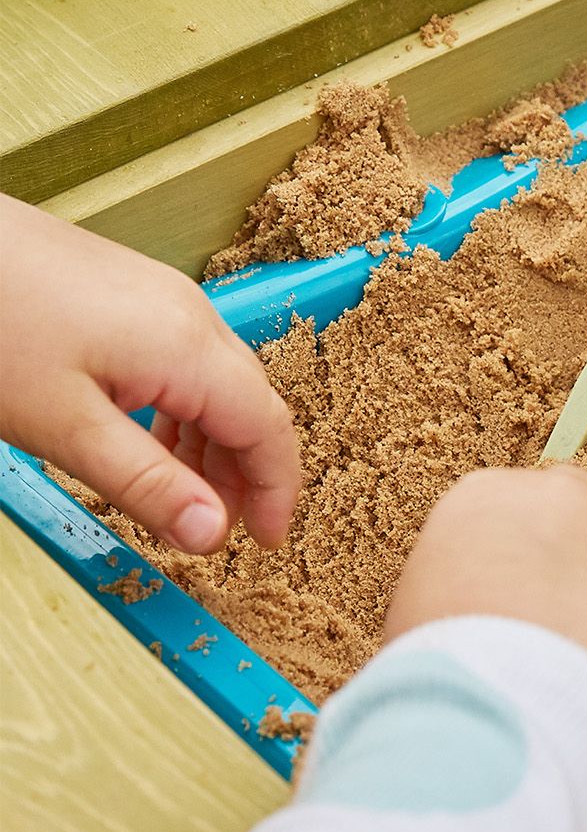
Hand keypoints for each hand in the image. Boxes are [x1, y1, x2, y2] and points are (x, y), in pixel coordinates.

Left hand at [0, 194, 299, 552]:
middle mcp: (191, 314)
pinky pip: (183, 357)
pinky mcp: (130, 289)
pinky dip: (183, 408)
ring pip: (217, 381)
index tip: (263, 542)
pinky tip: (145, 431)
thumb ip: (146, 484)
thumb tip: (212, 536)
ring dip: (210, 443)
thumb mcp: (65, 427)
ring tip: (175, 489)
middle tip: (211, 527)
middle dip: (243, 472)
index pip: (268, 429)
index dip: (276, 491)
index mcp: (188, 348)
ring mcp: (161, 295)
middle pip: (250, 403)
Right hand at [383, 466, 586, 725]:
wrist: (494, 715)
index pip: (524, 500)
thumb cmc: (441, 679)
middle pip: (585, 500)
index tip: (532, 588)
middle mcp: (560, 496)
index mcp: (486, 496)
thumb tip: (478, 606)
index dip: (532, 549)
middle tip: (576, 605)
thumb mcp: (421, 611)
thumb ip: (461, 582)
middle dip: (584, 543)